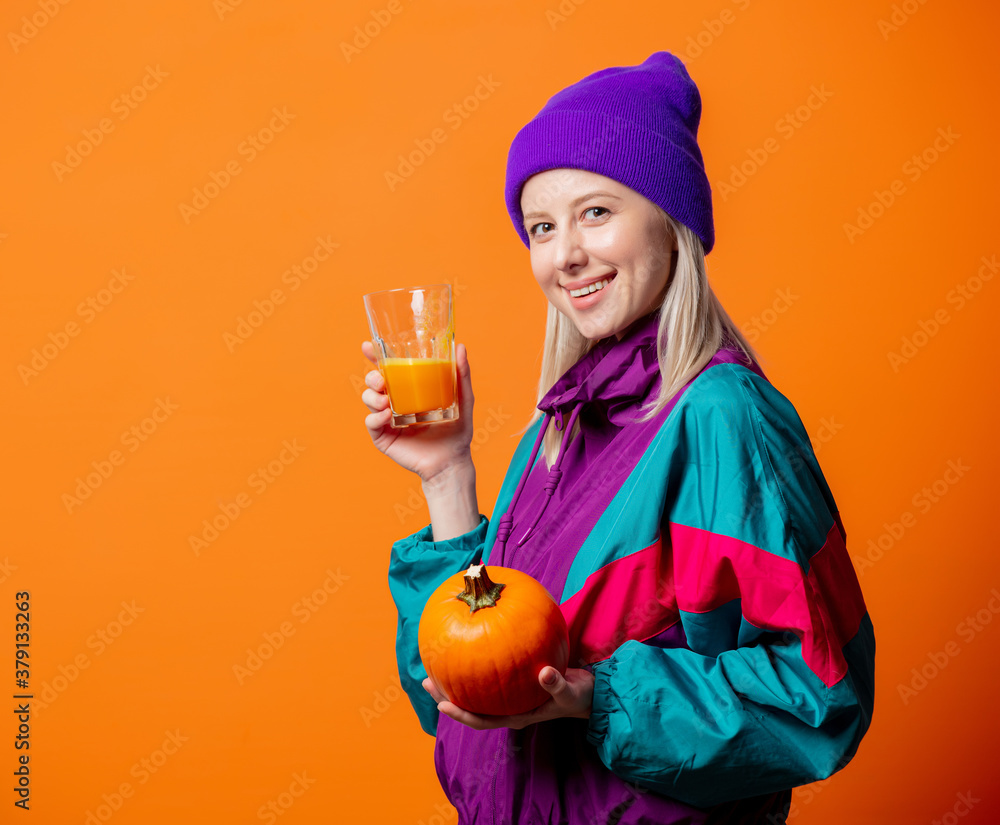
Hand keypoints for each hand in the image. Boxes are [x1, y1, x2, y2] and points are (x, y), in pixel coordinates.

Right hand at [360, 340, 475, 483]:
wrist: (451, 461)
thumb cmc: (457, 431)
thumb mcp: (462, 399)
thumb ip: (461, 374)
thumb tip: (461, 347)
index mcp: (409, 390)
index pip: (389, 370)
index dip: (375, 357)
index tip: (368, 346)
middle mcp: (395, 402)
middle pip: (373, 382)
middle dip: (372, 377)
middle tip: (381, 381)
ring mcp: (387, 420)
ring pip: (368, 400)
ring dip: (372, 396)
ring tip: (386, 401)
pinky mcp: (383, 437)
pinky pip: (371, 423)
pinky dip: (375, 417)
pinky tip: (387, 415)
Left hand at [422, 666, 594, 730]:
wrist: (591, 693)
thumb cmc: (579, 696)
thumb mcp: (570, 692)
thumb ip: (556, 684)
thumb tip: (544, 672)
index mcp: (517, 715)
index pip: (483, 720)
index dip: (462, 714)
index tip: (442, 704)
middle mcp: (509, 707)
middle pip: (472, 705)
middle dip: (447, 696)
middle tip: (426, 680)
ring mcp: (511, 695)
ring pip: (477, 690)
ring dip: (456, 680)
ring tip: (437, 664)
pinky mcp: (516, 681)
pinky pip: (492, 674)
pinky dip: (478, 664)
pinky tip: (471, 644)